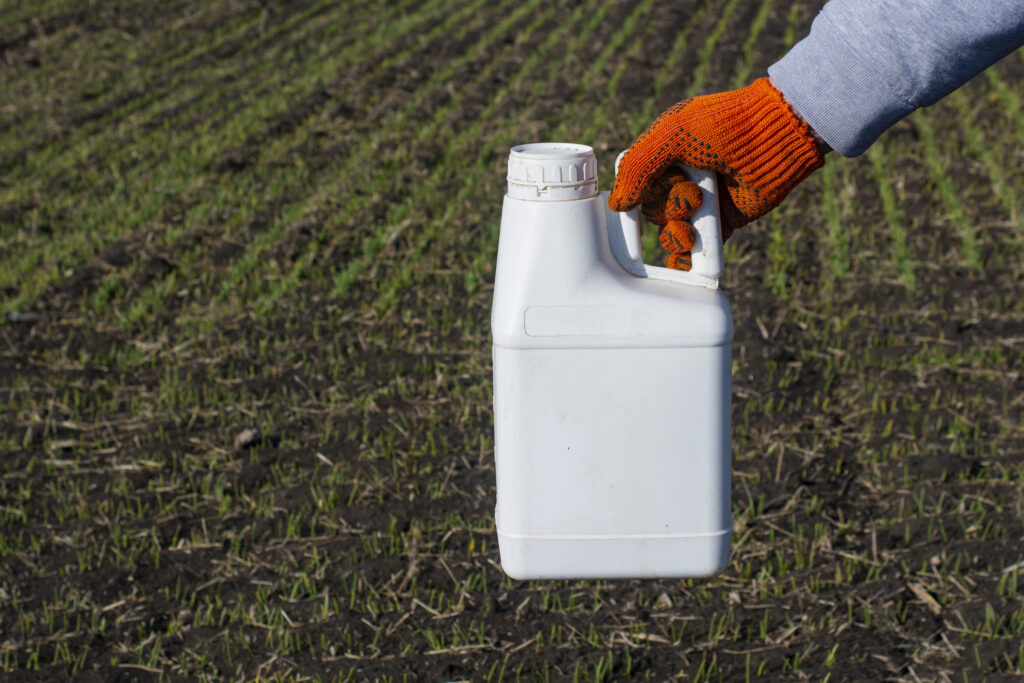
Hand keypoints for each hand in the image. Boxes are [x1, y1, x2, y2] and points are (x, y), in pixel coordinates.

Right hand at [609, 78, 824, 269]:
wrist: (776, 136)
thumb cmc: (723, 125)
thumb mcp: (671, 134)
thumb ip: (638, 166)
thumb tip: (617, 204)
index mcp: (664, 155)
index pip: (637, 186)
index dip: (639, 193)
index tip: (647, 192)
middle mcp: (681, 179)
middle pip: (653, 210)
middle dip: (668, 206)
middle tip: (692, 193)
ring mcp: (701, 202)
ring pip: (671, 230)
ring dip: (676, 233)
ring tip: (693, 223)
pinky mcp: (723, 221)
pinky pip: (698, 247)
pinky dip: (687, 261)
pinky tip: (679, 267)